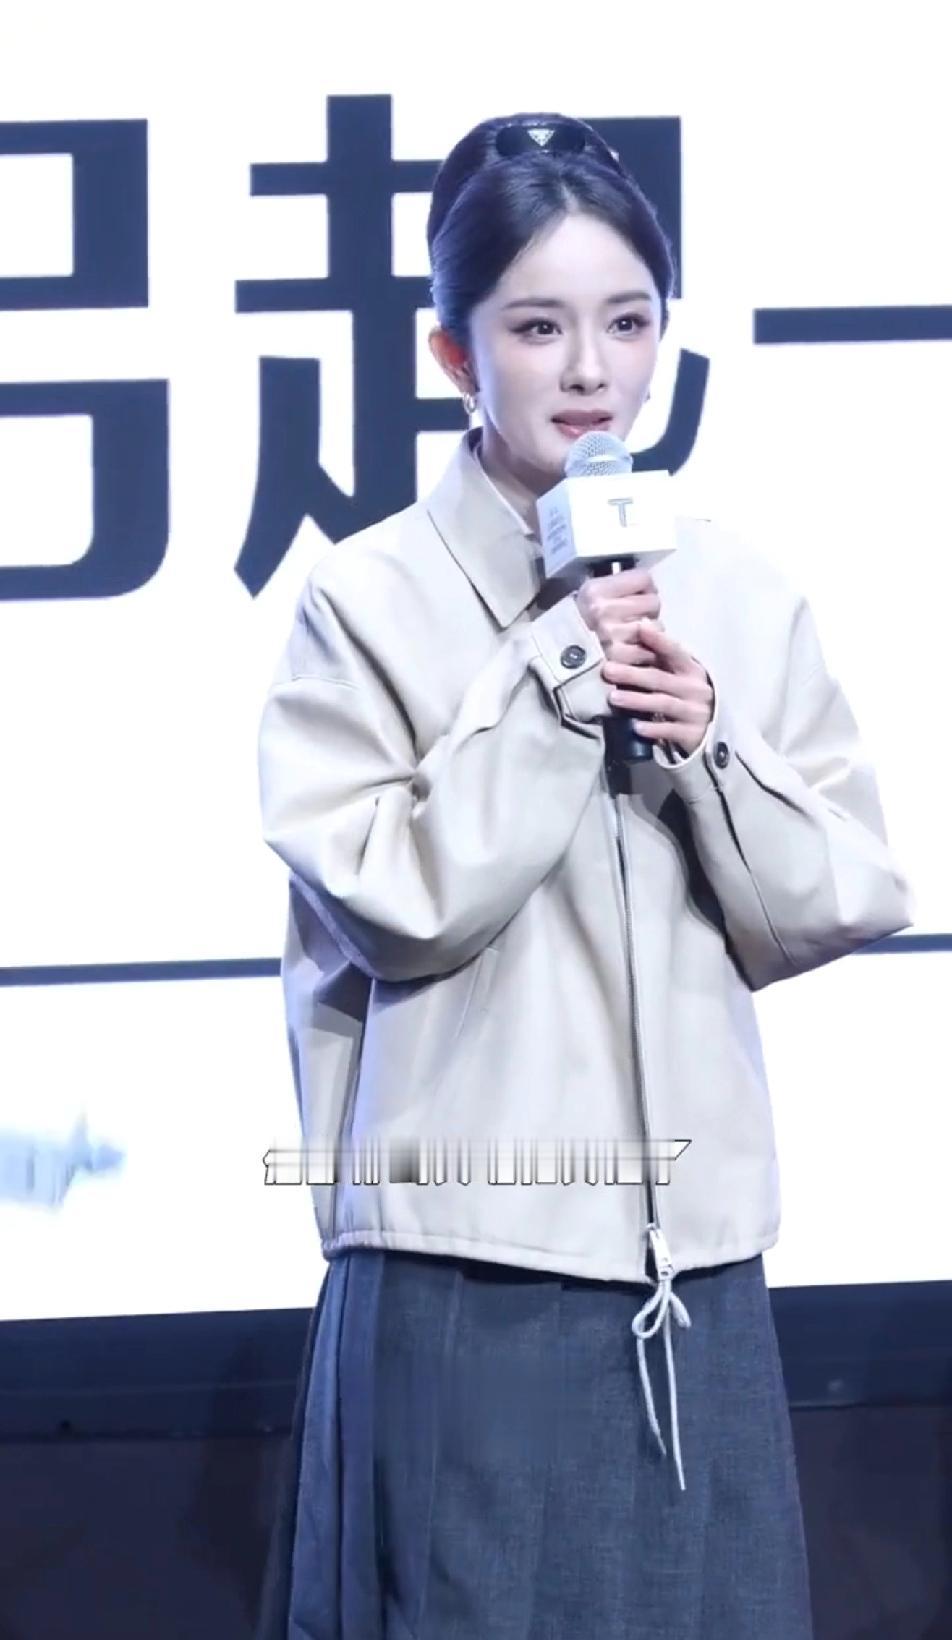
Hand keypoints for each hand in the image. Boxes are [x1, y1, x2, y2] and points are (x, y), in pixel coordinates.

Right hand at [575, 567, 660, 670]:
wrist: (554, 658)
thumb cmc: (573, 625)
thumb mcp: (586, 597)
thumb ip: (614, 589)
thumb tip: (645, 586)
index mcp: (596, 591)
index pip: (643, 578)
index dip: (645, 588)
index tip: (640, 595)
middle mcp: (605, 610)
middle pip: (653, 602)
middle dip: (648, 610)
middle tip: (636, 618)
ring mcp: (613, 636)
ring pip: (656, 627)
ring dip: (650, 633)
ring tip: (633, 637)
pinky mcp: (620, 660)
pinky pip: (649, 651)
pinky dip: (645, 653)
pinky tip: (633, 652)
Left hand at [601, 620, 713, 757]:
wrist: (711, 730)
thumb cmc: (688, 696)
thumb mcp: (681, 674)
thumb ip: (663, 655)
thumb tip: (641, 624)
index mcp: (692, 670)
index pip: (675, 651)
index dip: (658, 640)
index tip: (639, 628)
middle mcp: (695, 688)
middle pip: (660, 679)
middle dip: (632, 674)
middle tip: (607, 670)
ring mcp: (695, 712)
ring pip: (663, 703)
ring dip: (637, 700)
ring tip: (613, 698)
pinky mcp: (692, 734)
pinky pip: (670, 731)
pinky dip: (654, 729)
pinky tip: (635, 727)